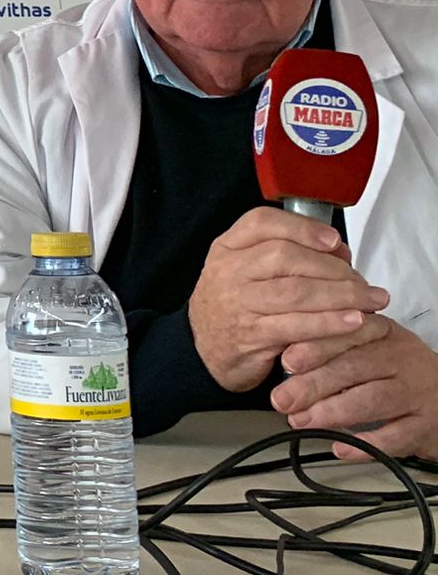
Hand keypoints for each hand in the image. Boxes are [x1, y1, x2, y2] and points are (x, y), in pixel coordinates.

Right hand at [186, 208, 386, 391]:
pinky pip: (297, 325)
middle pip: (284, 256)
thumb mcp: (245, 271)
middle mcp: (228, 271)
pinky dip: (330, 323)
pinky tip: (354, 321)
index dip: (302, 228)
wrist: (203, 351)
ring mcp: (237, 304)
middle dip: (332, 267)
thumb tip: (340, 252)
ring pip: (295, 291)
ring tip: (371, 300)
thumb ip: (287, 256)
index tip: (335, 240)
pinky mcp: (251, 336)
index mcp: (227, 248)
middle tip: (362, 280)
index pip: (261, 223)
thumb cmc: (235, 306)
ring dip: (340, 295)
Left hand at [274, 314, 437, 460]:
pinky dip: (366, 445)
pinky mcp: (427, 425)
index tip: (287, 361)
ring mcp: (417, 393)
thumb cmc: (394, 372)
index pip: (347, 336)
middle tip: (281, 400)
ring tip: (301, 421)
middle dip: (313, 384)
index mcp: (382, 334)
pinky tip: (340, 448)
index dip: (316, 348)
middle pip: (354, 368)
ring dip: (332, 413)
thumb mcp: (369, 349)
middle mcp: (402, 359)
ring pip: (372, 400)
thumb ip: (333, 352)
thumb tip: (287, 366)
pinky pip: (396, 437)